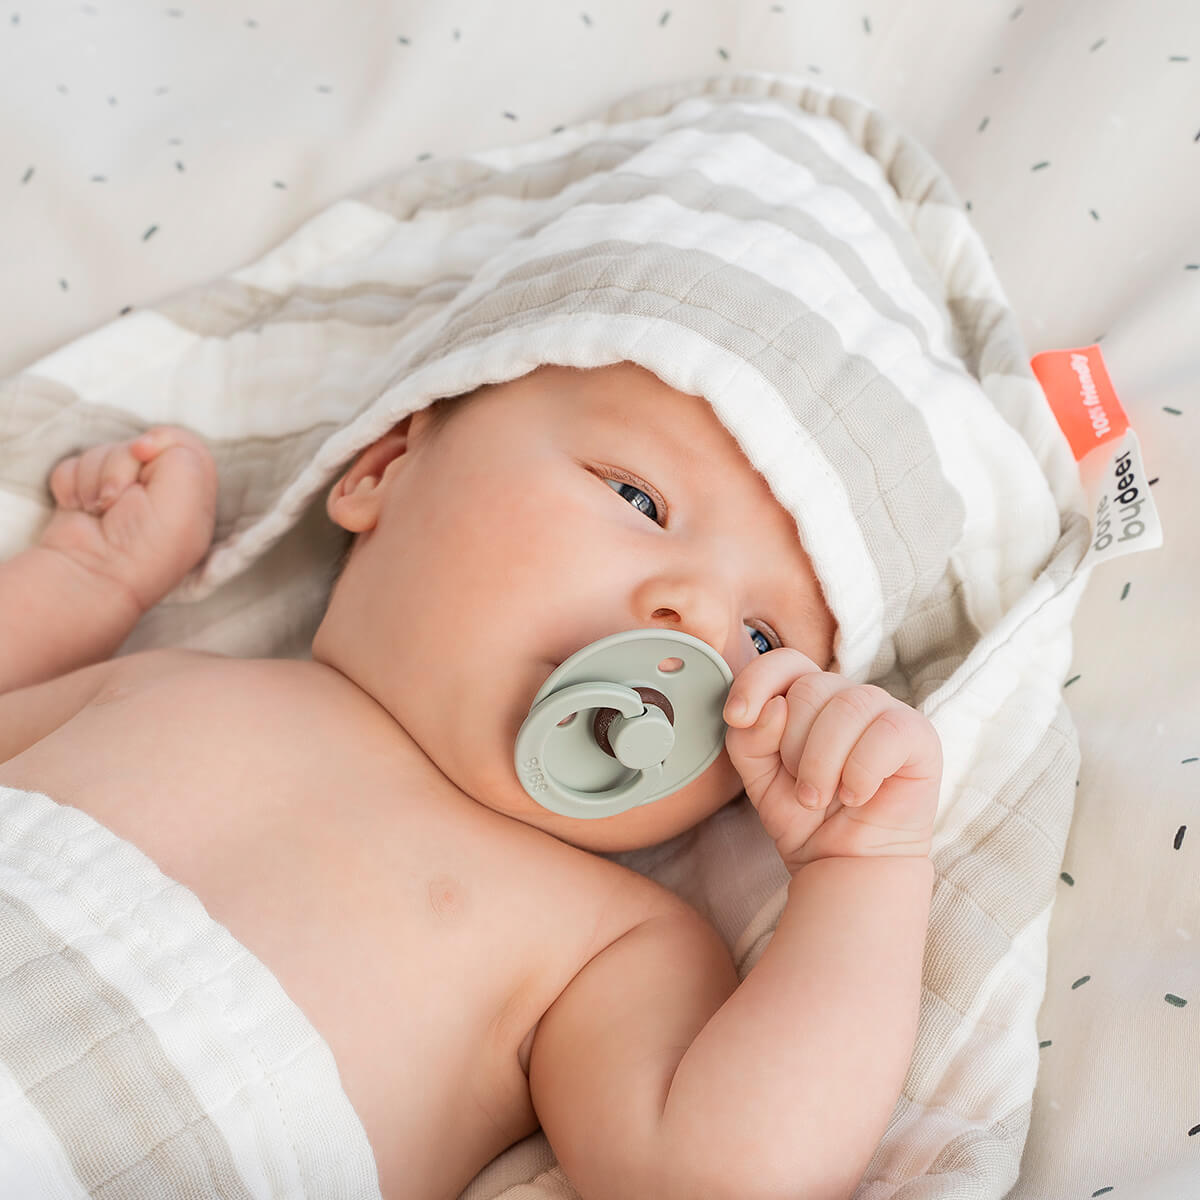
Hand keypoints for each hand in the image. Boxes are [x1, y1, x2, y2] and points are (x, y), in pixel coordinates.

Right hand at [40, 426, 217, 613]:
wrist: (90, 574)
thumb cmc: (146, 543)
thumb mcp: (186, 496)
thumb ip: (182, 453)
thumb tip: (144, 444)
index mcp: (192, 495)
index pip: (183, 443)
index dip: (162, 440)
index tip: (144, 452)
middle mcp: (159, 495)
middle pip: (138, 444)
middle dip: (122, 464)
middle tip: (118, 499)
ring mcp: (120, 496)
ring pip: (102, 453)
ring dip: (94, 479)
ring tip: (98, 511)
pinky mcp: (85, 498)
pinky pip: (73, 466)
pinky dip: (71, 485)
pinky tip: (78, 510)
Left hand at [723, 649, 940, 872]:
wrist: (843, 862)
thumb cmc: (802, 815)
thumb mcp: (757, 775)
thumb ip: (749, 737)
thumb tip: (774, 706)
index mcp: (807, 695)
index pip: (783, 661)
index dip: (756, 682)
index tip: (737, 717)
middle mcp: (846, 695)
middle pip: (809, 688)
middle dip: (792, 746)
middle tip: (801, 789)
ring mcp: (884, 711)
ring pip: (846, 707)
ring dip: (822, 764)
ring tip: (820, 798)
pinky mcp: (918, 736)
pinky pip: (886, 733)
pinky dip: (861, 771)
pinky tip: (856, 796)